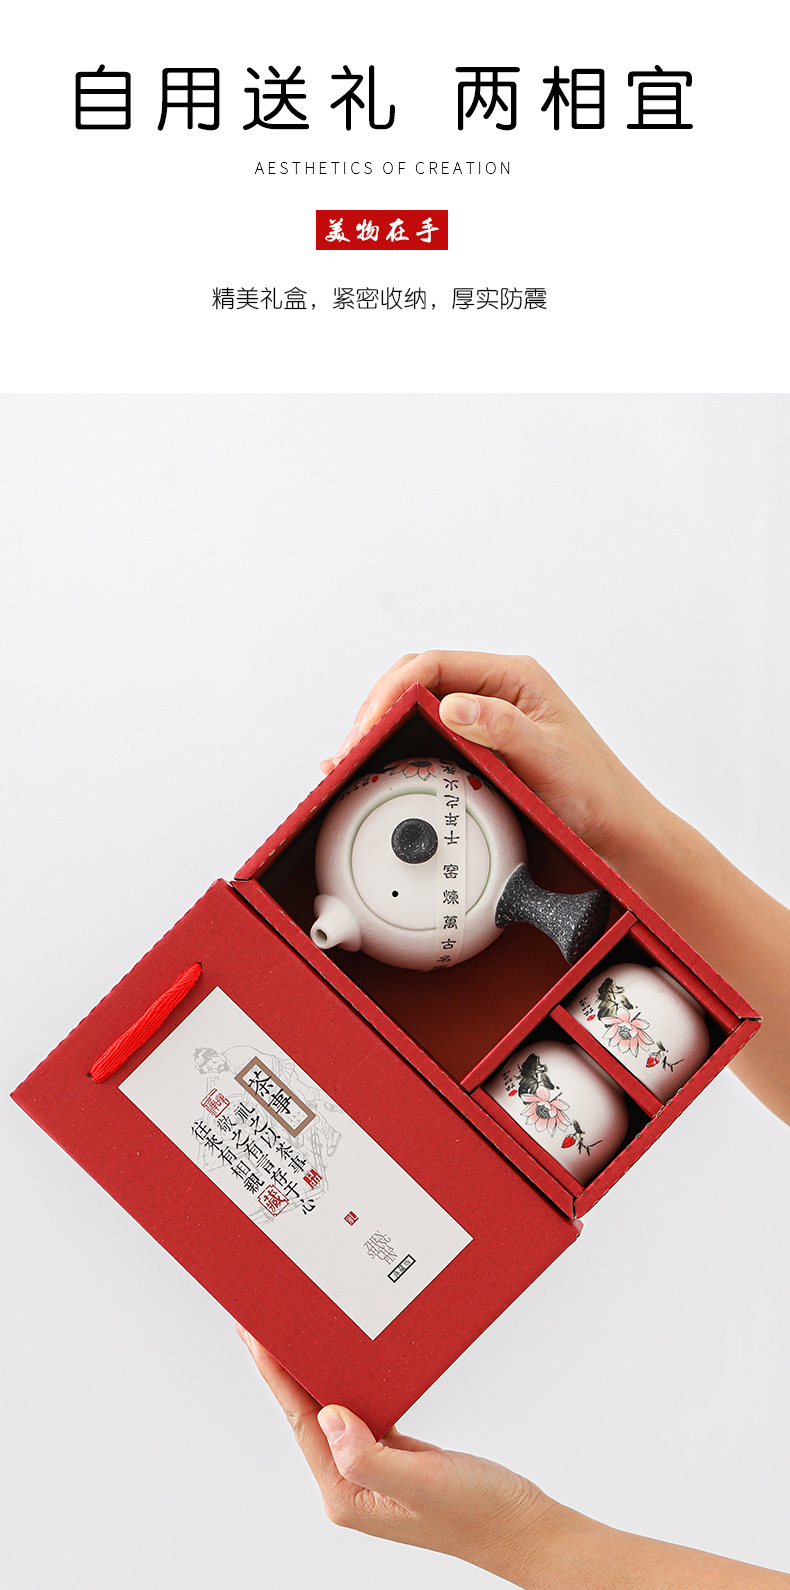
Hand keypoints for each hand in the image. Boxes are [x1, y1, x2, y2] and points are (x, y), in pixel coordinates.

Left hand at [233, 1323, 554, 1583]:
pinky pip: (362, 1409)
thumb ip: (370, 1455)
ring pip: (334, 1408)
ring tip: (296, 1330)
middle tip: (265, 1320)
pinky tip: (346, 1358)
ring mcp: (372, 1469)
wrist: (522, 1525)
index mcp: (346, 1494)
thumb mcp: (422, 1483)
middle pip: (309, 1413)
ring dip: (318, 1370)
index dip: (276, 1374)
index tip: (254, 1334)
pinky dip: (352, 1381)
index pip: (302, 1423)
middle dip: (287, 1366)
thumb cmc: (478, 1512)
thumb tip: (328, 1416)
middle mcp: (351, 1483)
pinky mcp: (395, 1454)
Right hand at [320, 650, 654, 868]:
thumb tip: (452, 704)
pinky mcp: (477, 749)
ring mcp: (484, 720)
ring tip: (350, 760)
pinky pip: (426, 739)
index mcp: (515, 678)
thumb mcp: (549, 758)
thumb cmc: (595, 794)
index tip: (367, 726)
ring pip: (415, 710)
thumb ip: (502, 728)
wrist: (616, 834)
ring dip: (380, 731)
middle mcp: (496, 692)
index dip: (391, 692)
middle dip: (375, 710)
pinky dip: (396, 751)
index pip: (434, 665)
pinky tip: (375, 769)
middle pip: (416, 682)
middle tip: (349, 749)